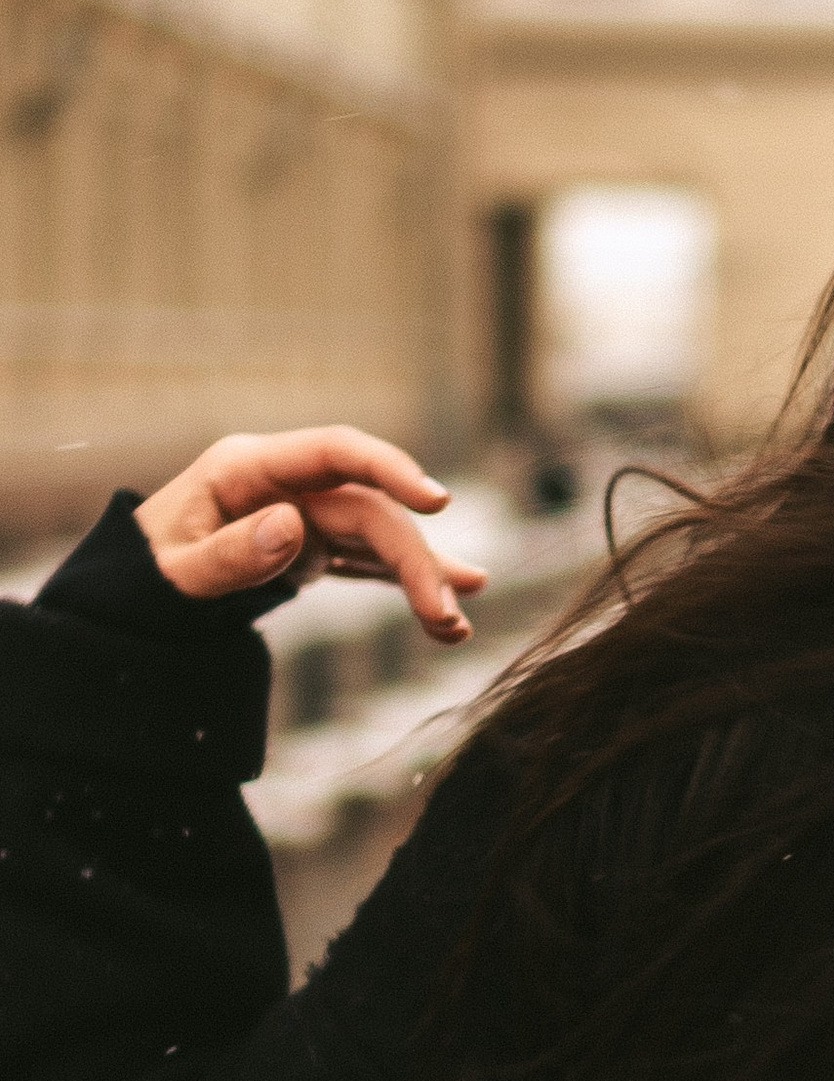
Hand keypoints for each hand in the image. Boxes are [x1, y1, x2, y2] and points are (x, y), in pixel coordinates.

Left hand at [134, 428, 488, 641]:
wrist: (132, 593)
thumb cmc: (145, 574)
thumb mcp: (173, 573)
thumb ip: (229, 553)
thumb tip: (292, 526)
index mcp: (250, 467)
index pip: (336, 452)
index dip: (390, 469)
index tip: (436, 502)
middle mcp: (289, 486)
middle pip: (370, 510)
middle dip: (413, 561)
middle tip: (446, 617)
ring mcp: (306, 515)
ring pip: (379, 538)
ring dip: (420, 579)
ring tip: (454, 628)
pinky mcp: (315, 548)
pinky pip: (368, 563)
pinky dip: (403, 586)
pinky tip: (446, 613)